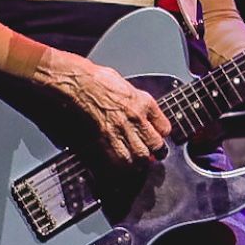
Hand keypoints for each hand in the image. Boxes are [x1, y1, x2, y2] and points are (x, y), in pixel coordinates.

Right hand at [40, 52, 170, 165]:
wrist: (81, 83)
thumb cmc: (99, 80)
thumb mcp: (127, 86)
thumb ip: (138, 102)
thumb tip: (143, 113)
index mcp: (144, 102)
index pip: (164, 126)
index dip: (162, 134)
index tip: (159, 136)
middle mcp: (136, 117)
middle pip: (155, 144)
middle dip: (155, 152)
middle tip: (153, 155)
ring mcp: (121, 129)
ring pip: (139, 155)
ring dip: (140, 160)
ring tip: (138, 161)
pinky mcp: (105, 138)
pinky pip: (119, 158)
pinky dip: (122, 163)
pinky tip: (122, 162)